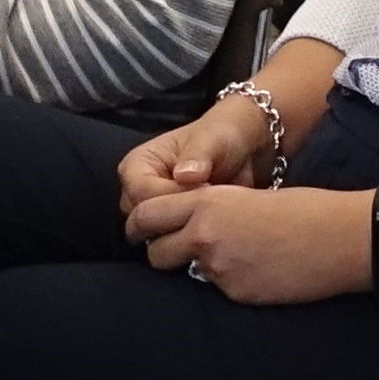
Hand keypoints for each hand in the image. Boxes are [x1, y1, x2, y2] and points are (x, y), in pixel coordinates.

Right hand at [115, 90, 283, 231]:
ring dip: (184, 228)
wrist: (242, 150)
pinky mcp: (170, 227)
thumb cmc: (221, 137)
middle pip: (144, 220)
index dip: (173, 197)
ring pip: (156, 235)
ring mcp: (153, 211)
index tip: (205, 190)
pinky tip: (213, 224)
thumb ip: (198, 155)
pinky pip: (173, 242)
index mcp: (136, 165)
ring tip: (212, 213)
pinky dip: (192, 237)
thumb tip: (185, 175)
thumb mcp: (212, 139)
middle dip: (177, 216)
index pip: (142, 195)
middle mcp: (137, 191)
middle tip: (209, 207)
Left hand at [123, 177, 376, 303]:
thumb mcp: (249, 197)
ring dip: (196, 269)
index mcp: (207, 202)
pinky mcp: (237, 293)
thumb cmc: (304, 209)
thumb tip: (195, 225)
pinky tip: (259, 272)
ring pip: (187, 274)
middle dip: (159, 253)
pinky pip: (220, 290)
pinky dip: (231, 282)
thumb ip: (215, 210)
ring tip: (229, 260)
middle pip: (155, 253)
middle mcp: (204, 235)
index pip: (147, 214)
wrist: (340, 237)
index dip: (138, 225)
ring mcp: (219, 268)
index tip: (138, 230)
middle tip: (170, 253)